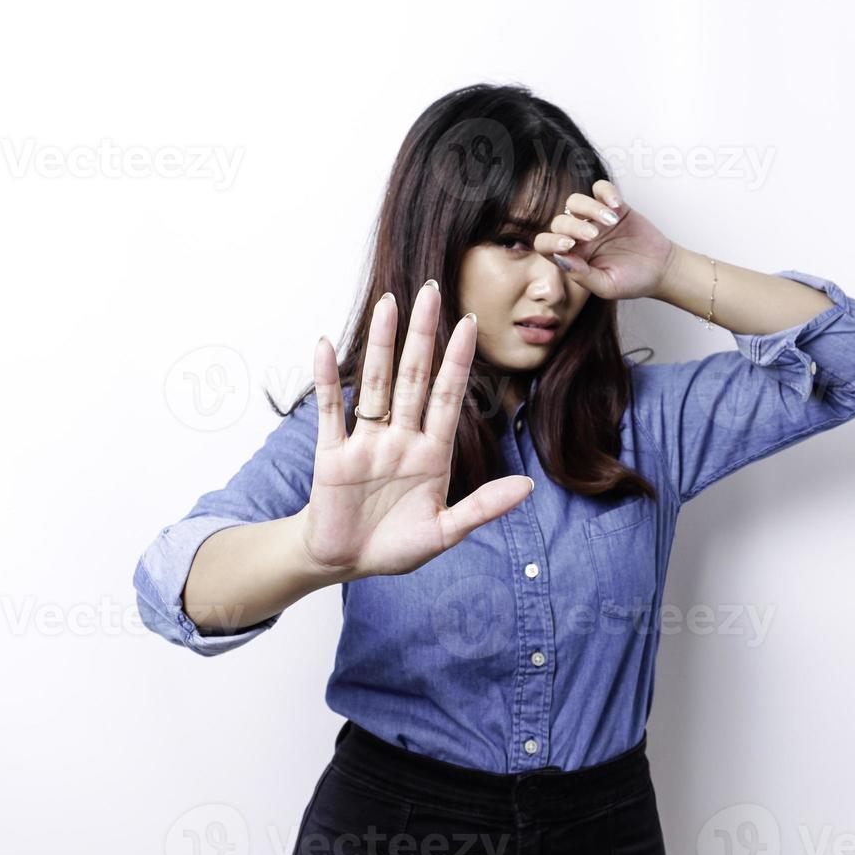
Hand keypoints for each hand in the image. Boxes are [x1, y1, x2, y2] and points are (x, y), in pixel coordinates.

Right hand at [298, 283, 534, 578]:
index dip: (458, 360)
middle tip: (431, 291)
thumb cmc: (395, 548)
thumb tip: (528, 486)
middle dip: (423, 335)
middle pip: (414, 376)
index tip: (470, 323)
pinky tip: (326, 346)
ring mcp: (366, 442)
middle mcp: (400, 438)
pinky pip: (329, 410)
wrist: (346, 564)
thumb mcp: (444, 533)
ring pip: (376, 383)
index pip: (447, 396)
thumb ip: (483, 508)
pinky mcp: (333, 454)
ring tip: (388, 304)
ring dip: (380, 344)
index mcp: (432, 453)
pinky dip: (328, 379)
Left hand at [532, 178, 676, 300]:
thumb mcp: (607, 286)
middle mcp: (578, 236)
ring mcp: (595, 220)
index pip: (545, 244)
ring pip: (575, 202)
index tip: (569, 245)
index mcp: (571, 257)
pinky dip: (605, 192)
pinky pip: (600, 189)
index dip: (550, 242)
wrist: (662, 270)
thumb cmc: (632, 282)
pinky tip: (616, 206)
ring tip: (610, 221)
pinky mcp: (614, 206)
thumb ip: (582, 276)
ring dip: (589, 208)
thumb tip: (561, 258)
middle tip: (594, 235)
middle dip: (572, 226)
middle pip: (559, 221)